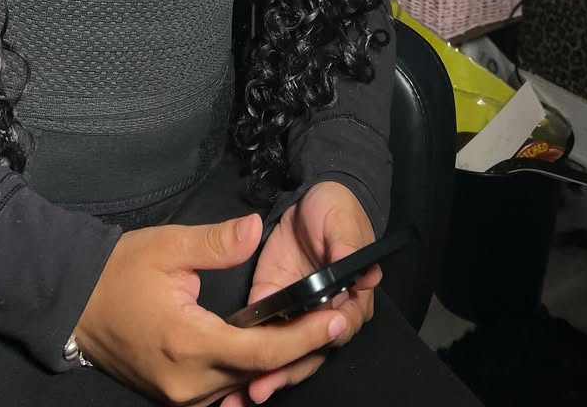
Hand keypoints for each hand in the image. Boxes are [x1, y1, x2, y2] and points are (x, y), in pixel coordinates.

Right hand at [74, 213, 349, 404]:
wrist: (74, 304)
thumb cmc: (120, 271)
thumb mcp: (168, 247)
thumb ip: (216, 243)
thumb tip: (256, 229)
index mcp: (190, 343)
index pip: (261, 351)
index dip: (303, 338)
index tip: (336, 321)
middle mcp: (189, 382)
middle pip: (258, 373)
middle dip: (298, 350)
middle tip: (335, 321)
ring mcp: (180, 397)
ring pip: (242, 386)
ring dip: (274, 363)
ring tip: (309, 333)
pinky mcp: (175, 398)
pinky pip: (222, 393)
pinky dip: (247, 374)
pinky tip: (267, 351)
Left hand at [220, 182, 379, 406]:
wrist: (308, 199)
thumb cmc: (334, 209)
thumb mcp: (342, 219)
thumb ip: (346, 242)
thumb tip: (353, 266)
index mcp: (350, 298)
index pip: (340, 327)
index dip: (322, 340)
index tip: (303, 348)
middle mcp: (325, 315)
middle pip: (311, 351)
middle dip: (288, 370)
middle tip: (262, 384)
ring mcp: (297, 315)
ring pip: (287, 354)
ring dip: (269, 375)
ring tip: (247, 392)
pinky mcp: (271, 306)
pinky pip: (263, 338)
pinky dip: (250, 360)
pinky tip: (233, 381)